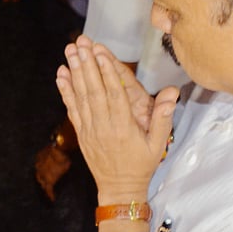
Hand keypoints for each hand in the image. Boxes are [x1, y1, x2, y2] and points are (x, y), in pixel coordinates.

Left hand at [55, 35, 178, 201]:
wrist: (120, 188)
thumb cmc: (142, 165)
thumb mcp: (159, 144)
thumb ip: (164, 118)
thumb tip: (171, 94)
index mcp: (123, 127)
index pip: (114, 94)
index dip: (107, 71)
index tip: (101, 52)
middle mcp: (103, 126)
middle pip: (94, 91)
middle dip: (87, 64)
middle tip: (81, 43)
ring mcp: (89, 130)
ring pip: (80, 97)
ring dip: (75, 72)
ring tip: (70, 51)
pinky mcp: (81, 133)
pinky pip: (72, 109)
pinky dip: (65, 91)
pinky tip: (61, 74)